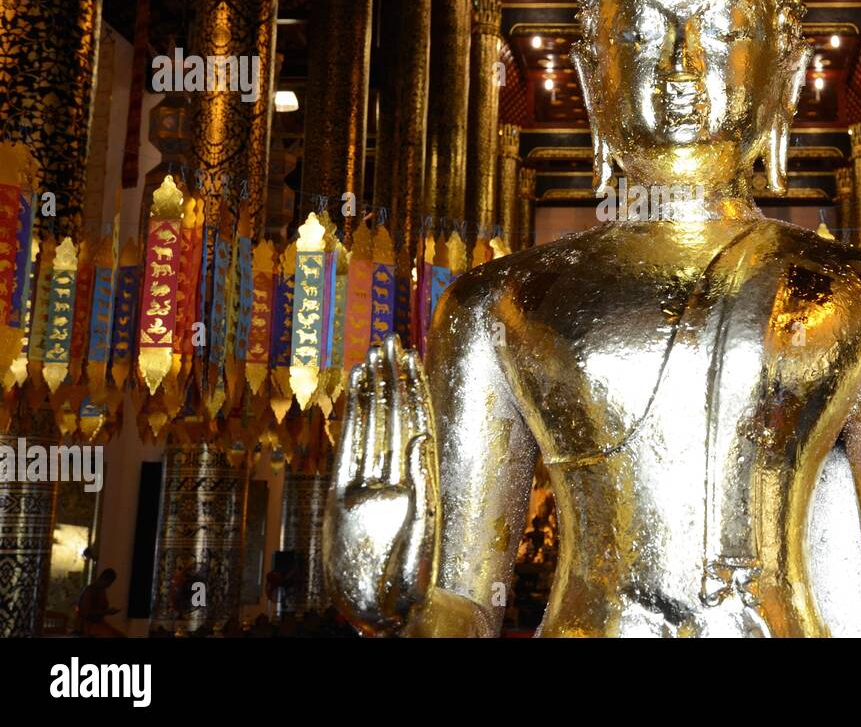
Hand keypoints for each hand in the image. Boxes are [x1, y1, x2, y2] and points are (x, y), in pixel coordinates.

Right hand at [324, 336, 436, 634]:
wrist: (382, 613)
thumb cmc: (410, 580)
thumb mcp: (423, 530)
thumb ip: (423, 483)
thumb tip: (423, 437)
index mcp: (417, 482)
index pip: (416, 423)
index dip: (414, 390)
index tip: (411, 357)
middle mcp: (393, 478)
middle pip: (394, 417)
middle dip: (393, 379)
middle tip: (390, 340)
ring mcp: (368, 486)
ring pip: (372, 429)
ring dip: (374, 393)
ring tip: (372, 358)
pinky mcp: (343, 500)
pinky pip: (348, 452)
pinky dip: (351, 424)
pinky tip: (354, 397)